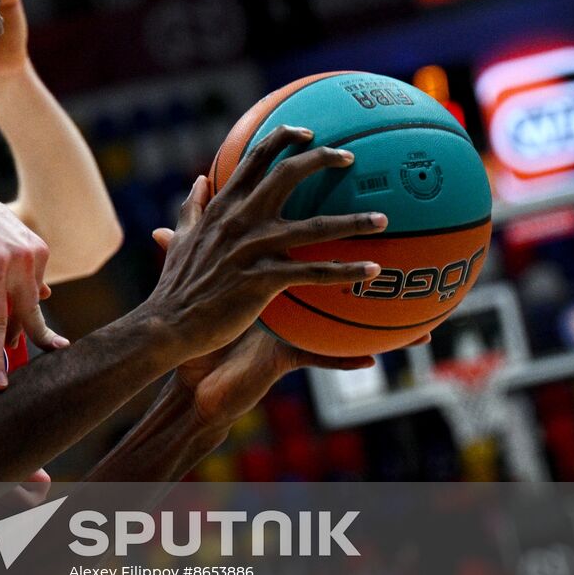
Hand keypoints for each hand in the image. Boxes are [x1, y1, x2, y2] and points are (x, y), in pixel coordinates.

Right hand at [0, 152, 67, 385]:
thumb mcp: (2, 235)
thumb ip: (23, 266)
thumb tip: (46, 295)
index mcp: (36, 250)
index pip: (34, 299)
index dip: (28, 326)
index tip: (31, 348)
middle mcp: (25, 257)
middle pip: (26, 314)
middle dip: (22, 347)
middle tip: (11, 376)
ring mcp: (1, 263)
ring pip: (3, 320)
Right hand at [143, 126, 387, 366]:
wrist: (169, 323)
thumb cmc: (176, 285)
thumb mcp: (179, 238)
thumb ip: (191, 208)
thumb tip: (198, 180)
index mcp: (221, 208)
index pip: (253, 160)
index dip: (281, 139)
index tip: (307, 131)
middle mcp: (240, 220)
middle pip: (287, 175)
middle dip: (322, 159)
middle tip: (349, 157)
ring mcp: (253, 249)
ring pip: (314, 226)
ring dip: (353, 221)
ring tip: (382, 219)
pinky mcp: (263, 281)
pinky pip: (314, 272)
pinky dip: (345, 271)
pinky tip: (372, 271)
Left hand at [152, 227, 425, 427]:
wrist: (181, 368)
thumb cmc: (192, 329)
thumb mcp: (188, 284)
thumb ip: (184, 247)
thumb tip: (163, 219)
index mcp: (266, 278)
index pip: (293, 247)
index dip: (309, 228)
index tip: (334, 206)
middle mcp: (284, 298)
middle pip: (325, 272)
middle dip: (354, 259)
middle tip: (391, 232)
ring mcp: (289, 328)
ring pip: (336, 316)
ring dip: (367, 308)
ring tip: (410, 304)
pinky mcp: (283, 356)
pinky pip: (320, 358)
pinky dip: (343, 358)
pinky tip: (373, 357)